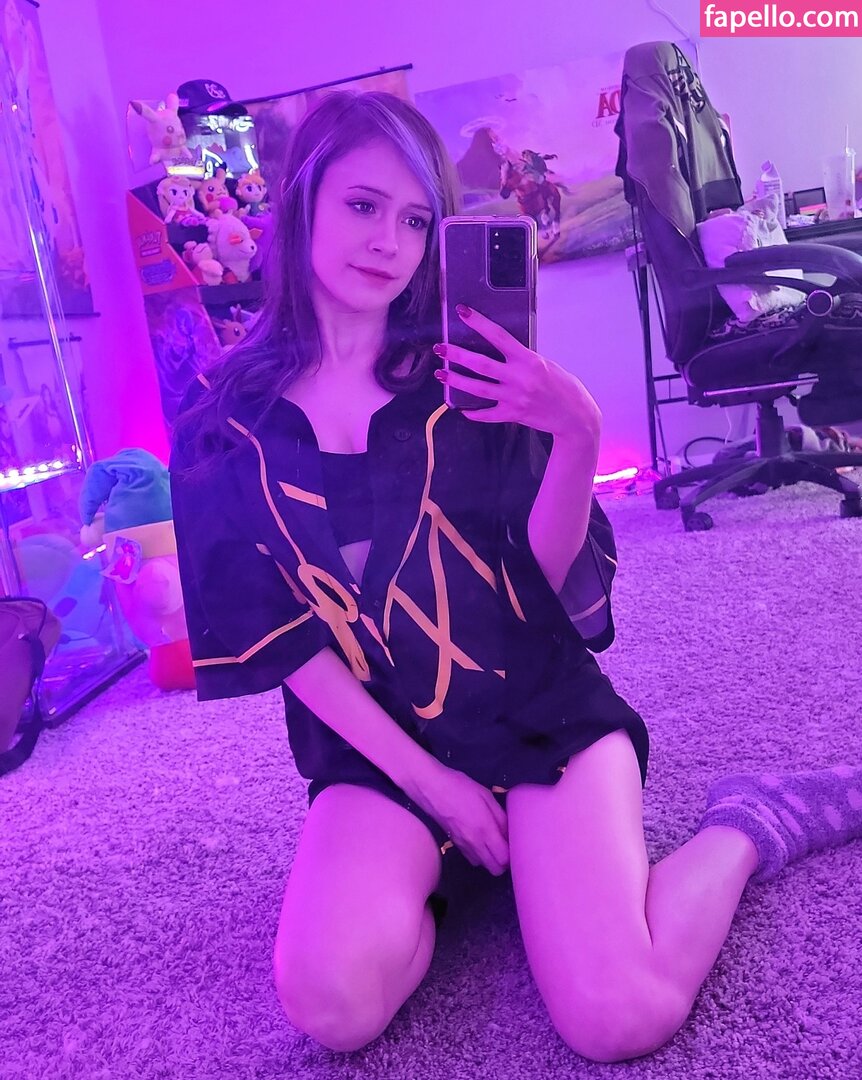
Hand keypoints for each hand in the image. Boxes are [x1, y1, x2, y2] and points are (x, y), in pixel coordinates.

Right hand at [404, 759, 509, 874]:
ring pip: (482, 865)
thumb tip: (510, 832)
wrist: (431, 788)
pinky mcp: (454, 844)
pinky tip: (479, 838)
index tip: (515, 842)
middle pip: (494, 869)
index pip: (504, 858)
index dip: (513, 854)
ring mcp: (463, 846)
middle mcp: (474, 843)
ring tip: (493, 841)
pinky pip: (471, 857)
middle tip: (506, 843)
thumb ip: (500, 816)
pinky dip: (479, 854)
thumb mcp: (485, 796)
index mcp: (485, 830)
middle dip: (503, 861)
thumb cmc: (460, 787)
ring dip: (490, 858)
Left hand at [435, 305, 600, 443]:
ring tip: (441, 375)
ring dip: (456, 381)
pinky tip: (461, 409)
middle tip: (440, 348)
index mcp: (529, 360)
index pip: (498, 336)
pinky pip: (487, 414)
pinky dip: (473, 412)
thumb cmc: (563, 386)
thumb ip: (522, 359)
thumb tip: (499, 350)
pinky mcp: (513, 415)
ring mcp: (514, 398)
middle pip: (480, 364)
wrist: (575, 416)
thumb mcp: (545, 364)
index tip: (463, 312)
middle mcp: (520, 378)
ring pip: (478, 389)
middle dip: (457, 355)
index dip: (479, 323)